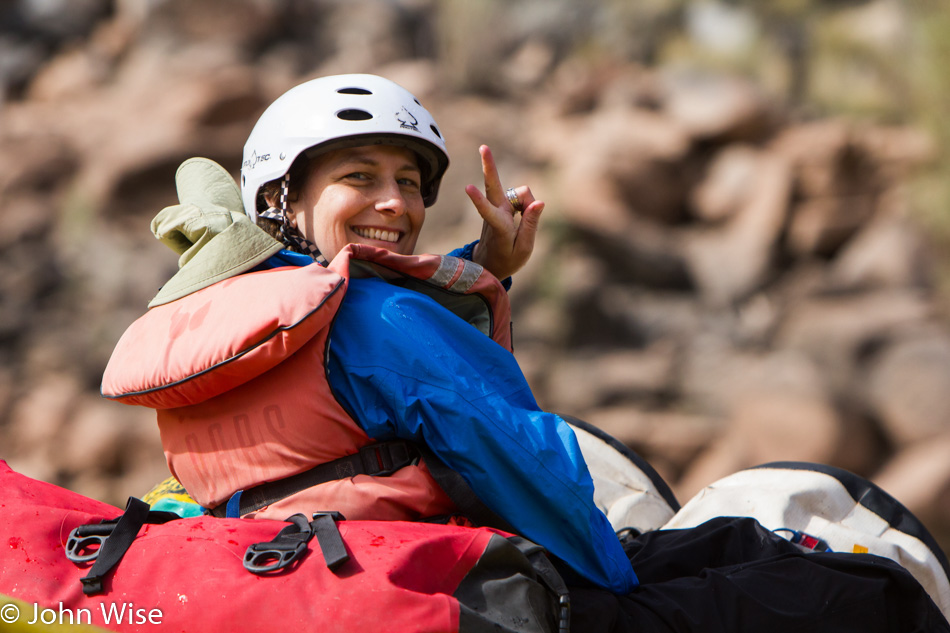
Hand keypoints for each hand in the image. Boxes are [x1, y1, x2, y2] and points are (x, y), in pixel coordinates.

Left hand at [465, 145, 543, 280]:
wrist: (489, 264)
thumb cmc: (507, 259)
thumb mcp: (523, 249)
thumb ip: (531, 225)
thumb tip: (539, 202)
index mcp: (498, 227)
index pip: (488, 212)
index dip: (479, 200)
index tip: (467, 187)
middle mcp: (496, 213)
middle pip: (493, 186)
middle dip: (489, 166)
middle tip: (484, 147)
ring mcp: (497, 208)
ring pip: (515, 191)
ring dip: (526, 200)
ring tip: (528, 220)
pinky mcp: (501, 206)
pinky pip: (520, 197)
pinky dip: (526, 204)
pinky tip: (525, 215)